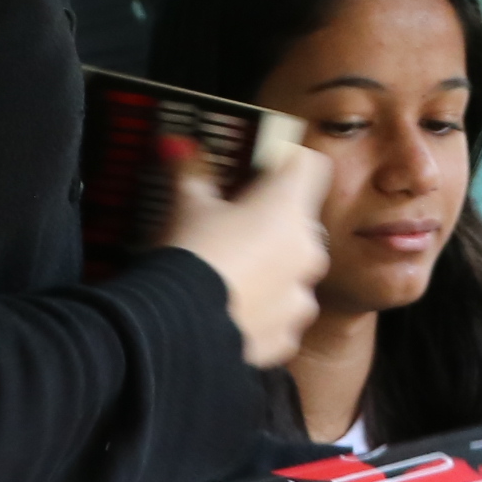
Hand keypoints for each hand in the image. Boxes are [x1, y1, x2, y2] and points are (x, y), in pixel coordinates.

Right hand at [158, 135, 325, 369]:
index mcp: (287, 207)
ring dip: (268, 269)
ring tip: (227, 274)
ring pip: (292, 271)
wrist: (175, 330)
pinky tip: (230, 308)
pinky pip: (280, 314)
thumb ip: (191, 173)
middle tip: (231, 227)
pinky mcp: (287, 334)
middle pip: (298, 222)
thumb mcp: (184, 207)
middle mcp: (306, 249)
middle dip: (269, 222)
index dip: (284, 162)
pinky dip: (261, 310)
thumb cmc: (186, 261)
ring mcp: (301, 296)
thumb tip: (181, 147)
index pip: (307, 164)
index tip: (262, 168)